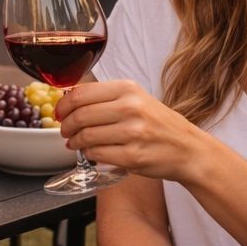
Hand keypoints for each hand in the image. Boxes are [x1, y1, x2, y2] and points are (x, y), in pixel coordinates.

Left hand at [55, 80, 209, 183]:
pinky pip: (97, 155)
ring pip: (86, 136)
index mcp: (128, 89)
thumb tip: (69, 99)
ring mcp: (132, 133)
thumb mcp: (136, 99)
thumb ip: (105, 97)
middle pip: (80, 115)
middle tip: (64, 131)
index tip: (59, 113)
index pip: (81, 93)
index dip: (63, 105)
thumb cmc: (158, 124)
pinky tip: (91, 152)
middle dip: (65, 125)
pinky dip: (88, 154)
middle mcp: (131, 108)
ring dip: (75, 142)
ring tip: (75, 143)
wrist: (187, 149)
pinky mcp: (132, 156)